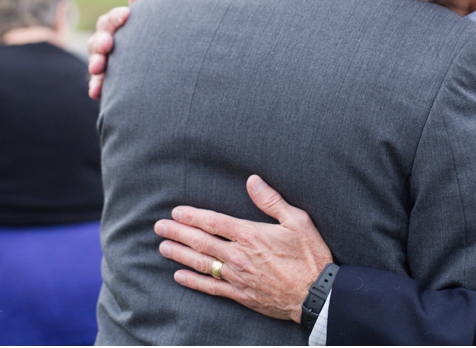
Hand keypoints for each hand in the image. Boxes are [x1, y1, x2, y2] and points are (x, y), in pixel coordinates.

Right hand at [87, 0, 143, 98]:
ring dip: (95, 62)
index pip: (112, 19)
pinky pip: (96, 82)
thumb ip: (142, 11)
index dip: (118, 16)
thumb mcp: (145, 25)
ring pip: (95, 59)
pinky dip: (96, 86)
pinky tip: (96, 92)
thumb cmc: (146, 37)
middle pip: (99, 38)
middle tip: (108, 44)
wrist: (149, 64)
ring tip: (98, 68)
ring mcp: (101, 59)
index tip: (127, 15)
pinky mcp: (102, 78)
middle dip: (102, 40)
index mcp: (114, 26)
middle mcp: (104, 40)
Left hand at [154, 175, 332, 322]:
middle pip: (201, 242)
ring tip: (163, 247)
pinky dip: (193, 282)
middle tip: (159, 227)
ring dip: (180, 254)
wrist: (316, 295)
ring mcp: (237, 277)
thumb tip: (252, 181)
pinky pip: (211, 287)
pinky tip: (179, 276)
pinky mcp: (240, 294)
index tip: (177, 212)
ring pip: (201, 264)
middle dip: (178, 233)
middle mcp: (238, 256)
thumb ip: (271, 201)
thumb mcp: (297, 221)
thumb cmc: (309, 256)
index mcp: (250, 235)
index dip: (192, 216)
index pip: (213, 222)